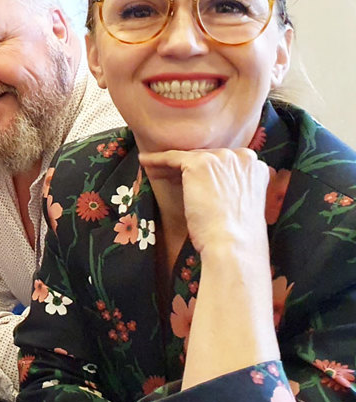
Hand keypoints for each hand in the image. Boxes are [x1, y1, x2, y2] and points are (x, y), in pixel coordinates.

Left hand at [140, 149, 271, 263]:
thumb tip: (214, 187)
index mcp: (256, 167)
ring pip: (189, 157)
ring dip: (170, 164)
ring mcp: (221, 158)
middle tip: (170, 174)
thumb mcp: (242, 204)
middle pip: (207, 157)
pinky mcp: (199, 163)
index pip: (224, 162)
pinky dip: (156, 159)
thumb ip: (235, 188)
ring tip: (154, 169)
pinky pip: (172, 157)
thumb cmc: (237, 234)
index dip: (207, 170)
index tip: (193, 177)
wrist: (233, 244)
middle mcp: (242, 157)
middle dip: (189, 166)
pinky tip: (144, 161)